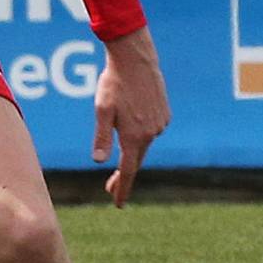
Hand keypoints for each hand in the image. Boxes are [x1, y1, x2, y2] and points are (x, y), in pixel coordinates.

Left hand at [92, 25, 169, 206]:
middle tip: (110, 188)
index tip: (117, 203)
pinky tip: (130, 128)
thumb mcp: (102, 110)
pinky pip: (150, 131)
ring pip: (143, 145)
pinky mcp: (164, 114)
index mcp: (135, 136)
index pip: (128, 170)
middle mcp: (151, 133)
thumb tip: (98, 161)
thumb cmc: (114, 83)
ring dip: (131, 153)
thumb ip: (102, 137)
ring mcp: (160, 123)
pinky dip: (140, 136)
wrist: (136, 58)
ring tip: (118, 155)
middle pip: (136, 161)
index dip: (122, 188)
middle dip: (123, 176)